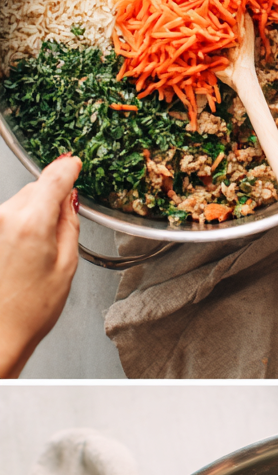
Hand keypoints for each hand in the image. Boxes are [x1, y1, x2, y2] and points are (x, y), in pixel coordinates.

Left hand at [0, 154, 80, 377]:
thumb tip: (69, 201)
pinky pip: (6, 218)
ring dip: (32, 216)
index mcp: (32, 223)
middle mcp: (5, 217)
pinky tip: (20, 257)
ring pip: (19, 203)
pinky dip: (17, 227)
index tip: (73, 164)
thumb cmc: (29, 310)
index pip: (53, 179)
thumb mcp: (66, 266)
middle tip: (59, 232)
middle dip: (50, 200)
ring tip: (36, 256)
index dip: (67, 169)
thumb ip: (69, 225)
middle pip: (34, 190)